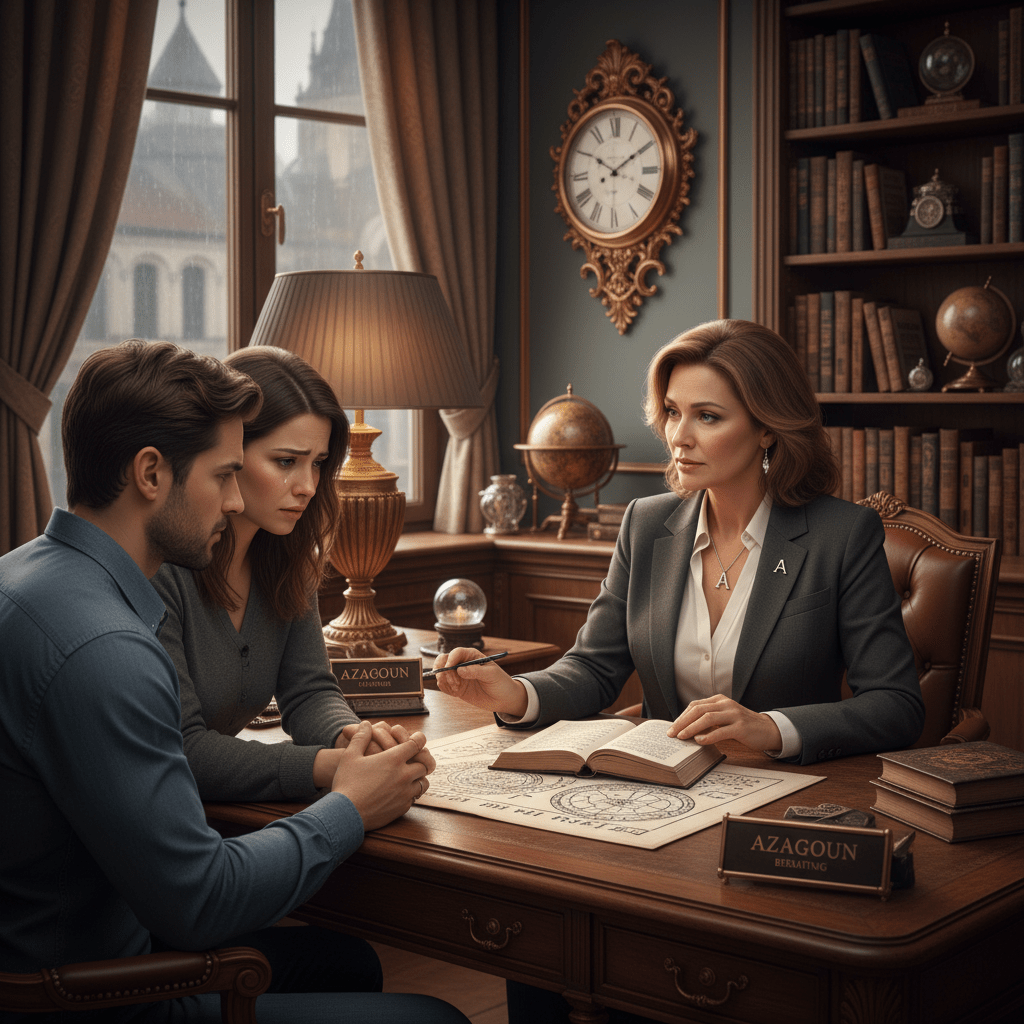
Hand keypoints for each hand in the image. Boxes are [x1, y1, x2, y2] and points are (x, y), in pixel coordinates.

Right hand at [329, 721, 430, 830]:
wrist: (345, 814)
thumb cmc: (347, 783)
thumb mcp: (350, 756)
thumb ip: (360, 737)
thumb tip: (366, 724)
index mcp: (393, 759)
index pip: (417, 744)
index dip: (419, 739)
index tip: (417, 739)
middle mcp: (404, 775)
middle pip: (424, 764)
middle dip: (420, 760)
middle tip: (413, 759)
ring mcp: (405, 793)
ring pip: (423, 783)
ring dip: (418, 778)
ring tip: (409, 776)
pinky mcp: (402, 808)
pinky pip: (414, 798)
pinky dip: (410, 793)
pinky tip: (399, 792)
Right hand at [430, 647, 528, 717]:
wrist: (503, 699)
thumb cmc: (501, 683)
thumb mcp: (492, 675)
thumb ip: (476, 671)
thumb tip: (459, 670)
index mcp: (472, 656)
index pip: (456, 653)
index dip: (450, 659)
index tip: (450, 668)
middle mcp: (462, 663)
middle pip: (443, 659)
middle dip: (444, 671)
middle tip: (455, 683)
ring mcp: (458, 675)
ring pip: (440, 672)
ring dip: (444, 681)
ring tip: (457, 689)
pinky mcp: (456, 686)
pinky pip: (443, 684)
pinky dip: (445, 688)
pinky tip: (455, 693)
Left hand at [666, 695, 781, 752]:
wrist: (768, 730)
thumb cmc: (742, 725)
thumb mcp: (724, 717)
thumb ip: (709, 718)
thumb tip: (686, 728)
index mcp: (719, 700)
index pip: (695, 705)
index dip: (682, 716)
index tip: (672, 727)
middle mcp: (726, 704)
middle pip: (698, 710)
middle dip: (682, 722)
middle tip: (671, 733)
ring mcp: (734, 714)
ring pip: (707, 718)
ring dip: (691, 728)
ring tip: (681, 737)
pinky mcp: (741, 727)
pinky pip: (721, 731)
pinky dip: (708, 736)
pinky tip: (699, 741)